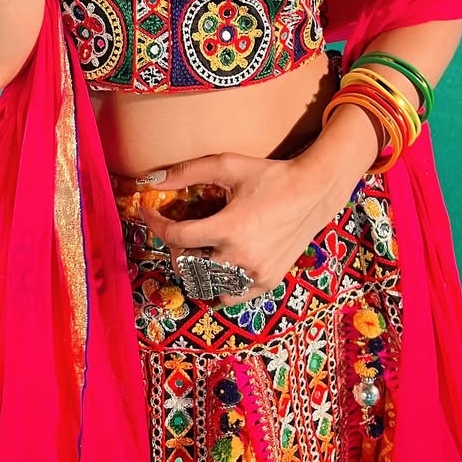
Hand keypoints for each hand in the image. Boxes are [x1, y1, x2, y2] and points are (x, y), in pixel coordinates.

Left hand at [137, 153, 353, 307]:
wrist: (313, 192)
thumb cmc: (270, 176)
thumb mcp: (228, 165)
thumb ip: (188, 171)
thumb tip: (153, 179)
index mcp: (228, 228)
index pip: (176, 237)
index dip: (156, 224)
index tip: (149, 212)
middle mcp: (240, 256)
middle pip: (187, 265)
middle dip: (175, 247)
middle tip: (179, 231)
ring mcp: (254, 274)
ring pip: (206, 286)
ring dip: (194, 269)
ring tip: (198, 250)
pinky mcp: (267, 282)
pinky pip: (230, 296)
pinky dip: (218, 284)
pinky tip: (219, 265)